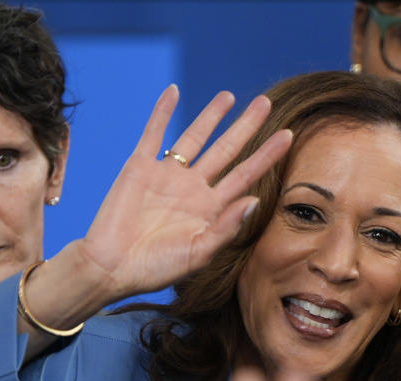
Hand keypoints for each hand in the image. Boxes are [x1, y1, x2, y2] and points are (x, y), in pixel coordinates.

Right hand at [18, 86, 290, 351]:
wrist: (111, 268)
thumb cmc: (156, 269)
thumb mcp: (198, 254)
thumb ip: (226, 227)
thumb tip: (255, 200)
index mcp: (211, 209)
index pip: (245, 175)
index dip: (266, 156)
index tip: (288, 136)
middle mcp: (192, 188)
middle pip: (226, 150)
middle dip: (246, 126)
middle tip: (266, 102)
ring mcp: (166, 176)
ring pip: (193, 138)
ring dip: (210, 116)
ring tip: (228, 96)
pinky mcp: (139, 168)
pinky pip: (153, 134)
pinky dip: (162, 112)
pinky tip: (173, 91)